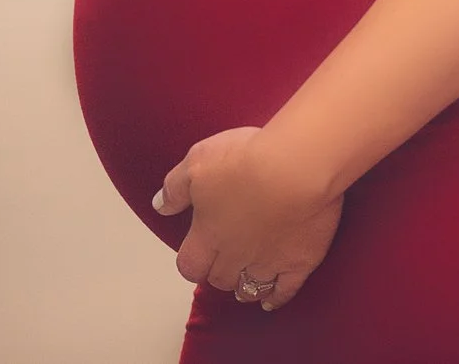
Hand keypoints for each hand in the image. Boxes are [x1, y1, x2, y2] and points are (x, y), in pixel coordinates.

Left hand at [155, 126, 340, 313]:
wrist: (296, 168)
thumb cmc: (244, 160)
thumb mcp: (197, 161)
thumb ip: (175, 188)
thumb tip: (159, 206)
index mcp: (208, 234)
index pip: (190, 265)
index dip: (191, 263)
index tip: (196, 256)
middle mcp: (235, 255)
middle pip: (220, 279)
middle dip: (217, 273)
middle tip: (221, 263)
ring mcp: (268, 262)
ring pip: (250, 288)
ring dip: (242, 288)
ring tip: (242, 285)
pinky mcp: (299, 262)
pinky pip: (285, 291)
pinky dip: (276, 297)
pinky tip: (271, 299)